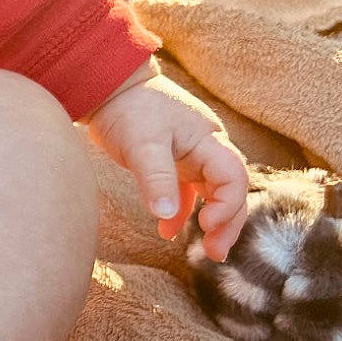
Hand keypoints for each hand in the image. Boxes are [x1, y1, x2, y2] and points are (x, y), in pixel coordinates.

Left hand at [85, 64, 248, 259]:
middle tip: (216, 253)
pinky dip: (180, 211)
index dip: (228, 205)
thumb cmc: (128, 109)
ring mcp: (190, 155)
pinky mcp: (172, 161)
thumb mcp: (142, 145)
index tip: (206, 225)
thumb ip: (157, 179)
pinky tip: (166, 230)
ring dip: (210, 221)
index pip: (234, 178)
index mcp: (207, 140)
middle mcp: (205, 148)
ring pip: (212, 193)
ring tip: (204, 250)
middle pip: (231, 190)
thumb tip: (169, 217)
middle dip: (228, 222)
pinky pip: (186, 191)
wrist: (107, 86)